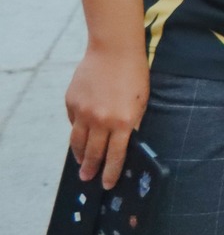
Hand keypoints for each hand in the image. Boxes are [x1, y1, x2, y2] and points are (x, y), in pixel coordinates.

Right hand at [65, 44, 148, 189]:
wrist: (114, 50)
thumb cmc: (134, 74)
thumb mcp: (142, 101)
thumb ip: (133, 123)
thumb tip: (126, 143)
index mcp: (123, 121)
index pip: (115, 156)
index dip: (110, 173)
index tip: (107, 184)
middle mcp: (101, 120)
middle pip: (93, 153)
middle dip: (91, 169)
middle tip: (88, 178)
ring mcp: (83, 112)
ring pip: (78, 142)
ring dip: (80, 156)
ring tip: (81, 164)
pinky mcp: (71, 103)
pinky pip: (73, 123)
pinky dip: (76, 131)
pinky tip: (79, 136)